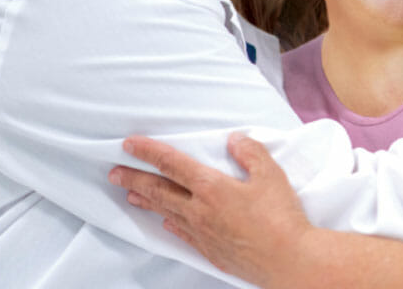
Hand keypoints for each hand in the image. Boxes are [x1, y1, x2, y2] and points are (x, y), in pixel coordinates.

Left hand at [109, 133, 314, 288]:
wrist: (289, 261)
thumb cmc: (282, 218)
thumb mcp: (270, 175)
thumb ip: (250, 152)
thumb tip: (234, 140)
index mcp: (211, 187)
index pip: (171, 164)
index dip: (148, 152)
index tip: (129, 144)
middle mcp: (200, 211)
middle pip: (160, 190)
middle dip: (134, 178)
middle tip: (114, 172)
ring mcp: (203, 233)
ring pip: (167, 212)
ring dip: (146, 201)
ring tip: (130, 195)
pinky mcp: (211, 251)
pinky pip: (183, 234)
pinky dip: (170, 224)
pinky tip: (166, 223)